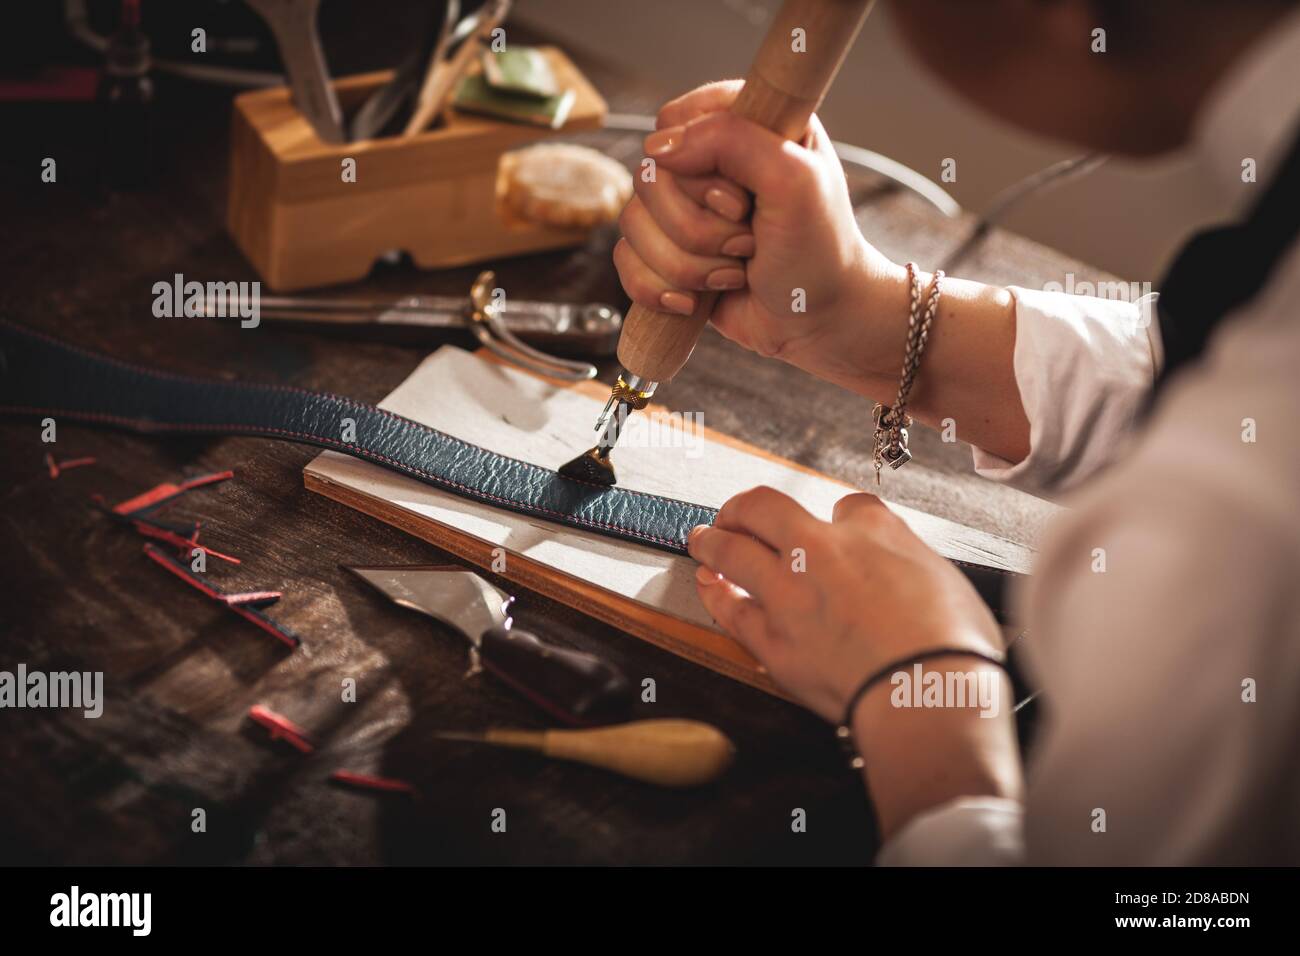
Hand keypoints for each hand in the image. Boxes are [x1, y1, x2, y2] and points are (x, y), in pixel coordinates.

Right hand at [614, 81, 908, 391]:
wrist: (819, 323)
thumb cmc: (820, 252)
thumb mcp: (794, 180)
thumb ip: (733, 139)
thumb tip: (659, 147)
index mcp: (743, 123)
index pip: (675, 121)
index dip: (698, 167)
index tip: (741, 200)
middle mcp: (708, 161)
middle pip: (650, 179)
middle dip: (698, 229)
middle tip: (748, 243)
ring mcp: (682, 209)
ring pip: (634, 225)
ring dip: (688, 265)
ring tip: (735, 271)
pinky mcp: (666, 253)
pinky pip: (626, 261)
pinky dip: (658, 289)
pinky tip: (695, 300)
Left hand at [689, 486, 1022, 836]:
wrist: (927, 695)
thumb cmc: (952, 646)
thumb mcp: (948, 579)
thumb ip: (909, 560)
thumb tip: (898, 562)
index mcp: (875, 531)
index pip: (849, 507)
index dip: (840, 517)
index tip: (836, 527)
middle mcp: (822, 550)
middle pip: (764, 507)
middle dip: (744, 506)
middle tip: (736, 513)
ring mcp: (789, 593)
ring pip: (731, 549)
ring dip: (712, 539)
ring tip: (702, 536)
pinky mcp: (772, 640)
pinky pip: (729, 608)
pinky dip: (713, 592)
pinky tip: (707, 584)